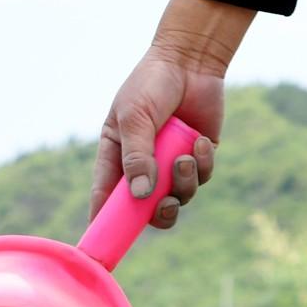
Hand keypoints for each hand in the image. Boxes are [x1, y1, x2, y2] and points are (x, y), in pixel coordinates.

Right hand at [90, 0, 249, 227]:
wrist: (190, 60)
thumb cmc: (151, 83)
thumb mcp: (135, 116)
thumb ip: (137, 155)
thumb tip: (142, 196)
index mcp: (116, 157)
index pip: (106, 198)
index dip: (105, 222)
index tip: (104, 245)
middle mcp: (143, 166)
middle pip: (146, 210)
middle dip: (157, 213)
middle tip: (165, 205)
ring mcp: (171, 164)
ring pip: (177, 197)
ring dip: (184, 183)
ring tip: (185, 156)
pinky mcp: (197, 158)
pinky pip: (201, 178)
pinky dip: (202, 164)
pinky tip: (198, 140)